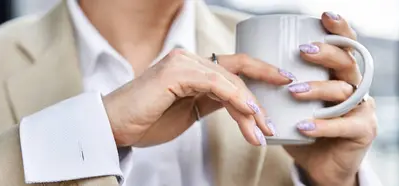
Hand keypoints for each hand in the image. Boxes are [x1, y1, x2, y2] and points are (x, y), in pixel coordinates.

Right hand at [103, 49, 291, 146]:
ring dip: (249, 108)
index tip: (284, 84)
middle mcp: (188, 59)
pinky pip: (214, 82)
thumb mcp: (189, 111)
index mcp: (192, 67)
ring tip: (260, 131)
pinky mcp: (175, 72)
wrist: (114, 127)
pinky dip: (234, 97)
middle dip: (259, 99)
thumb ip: (212, 101)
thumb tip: (241, 104)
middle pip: (236, 73)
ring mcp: (181, 62)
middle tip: (271, 125)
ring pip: (229, 81)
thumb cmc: (146, 121)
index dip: (261, 73)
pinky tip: (247, 112)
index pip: (233, 67)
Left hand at [283, 12, 377, 185]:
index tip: (324, 17)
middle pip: (347, 62)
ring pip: (343, 91)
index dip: (338, 30)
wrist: (321, 166)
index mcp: (340, 75)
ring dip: (318, 89)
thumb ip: (280, 84)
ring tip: (294, 92)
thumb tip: (248, 61)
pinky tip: (304, 126)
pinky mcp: (364, 131)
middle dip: (326, 53)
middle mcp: (355, 87)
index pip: (344, 47)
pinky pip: (345, 125)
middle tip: (303, 50)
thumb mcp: (292, 103)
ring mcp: (363, 108)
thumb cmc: (304, 127)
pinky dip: (323, 125)